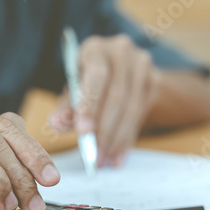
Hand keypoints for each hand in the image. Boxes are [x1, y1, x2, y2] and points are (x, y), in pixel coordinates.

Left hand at [49, 34, 160, 166]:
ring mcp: (141, 65)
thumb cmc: (85, 79)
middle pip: (117, 96)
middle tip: (95, 156)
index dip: (91, 104)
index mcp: (95, 49)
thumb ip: (64, 107)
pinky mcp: (153, 81)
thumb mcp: (71, 88)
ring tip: (105, 161)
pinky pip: (140, 115)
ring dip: (117, 139)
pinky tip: (117, 156)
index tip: (84, 131)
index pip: (96, 76)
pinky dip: (127, 139)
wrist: (115, 68)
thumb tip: (56, 124)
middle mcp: (121, 51)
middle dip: (105, 131)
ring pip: (132, 108)